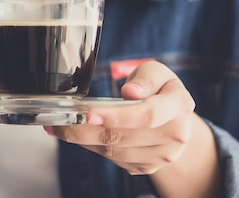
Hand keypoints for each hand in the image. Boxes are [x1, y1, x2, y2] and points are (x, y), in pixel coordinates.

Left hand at [46, 60, 196, 173]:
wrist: (174, 118)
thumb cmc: (160, 89)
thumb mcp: (156, 72)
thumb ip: (145, 78)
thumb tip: (131, 92)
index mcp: (179, 106)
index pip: (147, 114)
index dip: (117, 116)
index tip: (89, 114)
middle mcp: (174, 135)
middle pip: (123, 137)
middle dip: (85, 130)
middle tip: (59, 122)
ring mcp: (162, 155)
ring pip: (114, 152)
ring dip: (83, 141)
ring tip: (60, 128)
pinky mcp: (147, 166)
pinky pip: (114, 160)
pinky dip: (92, 148)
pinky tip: (77, 137)